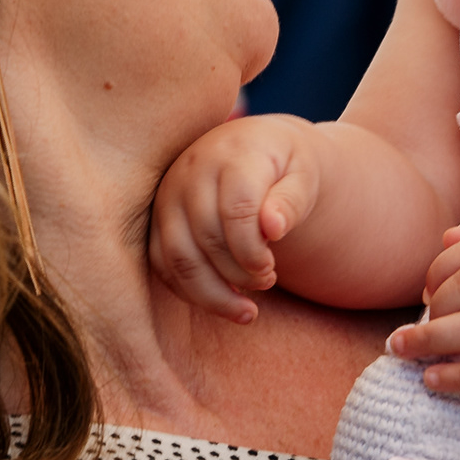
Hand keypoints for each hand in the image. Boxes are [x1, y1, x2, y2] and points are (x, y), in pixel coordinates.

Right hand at [150, 116, 324, 321]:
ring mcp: (168, 195)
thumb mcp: (303, 176)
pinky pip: (163, 264)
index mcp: (232, 155)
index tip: (271, 269)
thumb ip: (291, 201)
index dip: (253, 251)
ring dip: (213, 294)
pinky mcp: (156, 219)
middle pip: (207, 237)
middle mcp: (191, 171)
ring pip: (179, 257)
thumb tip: (273, 228)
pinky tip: (223, 300)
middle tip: (268, 282)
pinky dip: (191, 291)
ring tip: (247, 311)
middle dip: (239, 273)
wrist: (251, 147)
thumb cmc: (283, 166)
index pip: (236, 210)